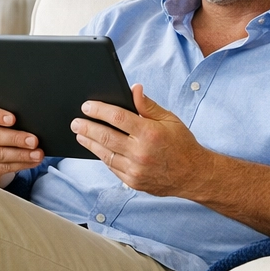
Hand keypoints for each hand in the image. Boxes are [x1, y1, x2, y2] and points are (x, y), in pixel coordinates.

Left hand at [71, 84, 205, 197]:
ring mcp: (136, 169)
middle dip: (87, 127)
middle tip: (75, 121)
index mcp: (150, 133)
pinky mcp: (133, 181)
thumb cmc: (182, 144)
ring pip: (105, 154)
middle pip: (106, 136)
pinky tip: (96, 148)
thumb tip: (134, 89)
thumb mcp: (169, 119)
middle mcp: (141, 152)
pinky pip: (112, 166)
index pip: (117, 117)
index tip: (87, 106)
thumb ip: (147, 105)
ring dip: (89, 142)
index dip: (99, 110)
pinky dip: (102, 156)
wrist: (193, 175)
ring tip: (80, 134)